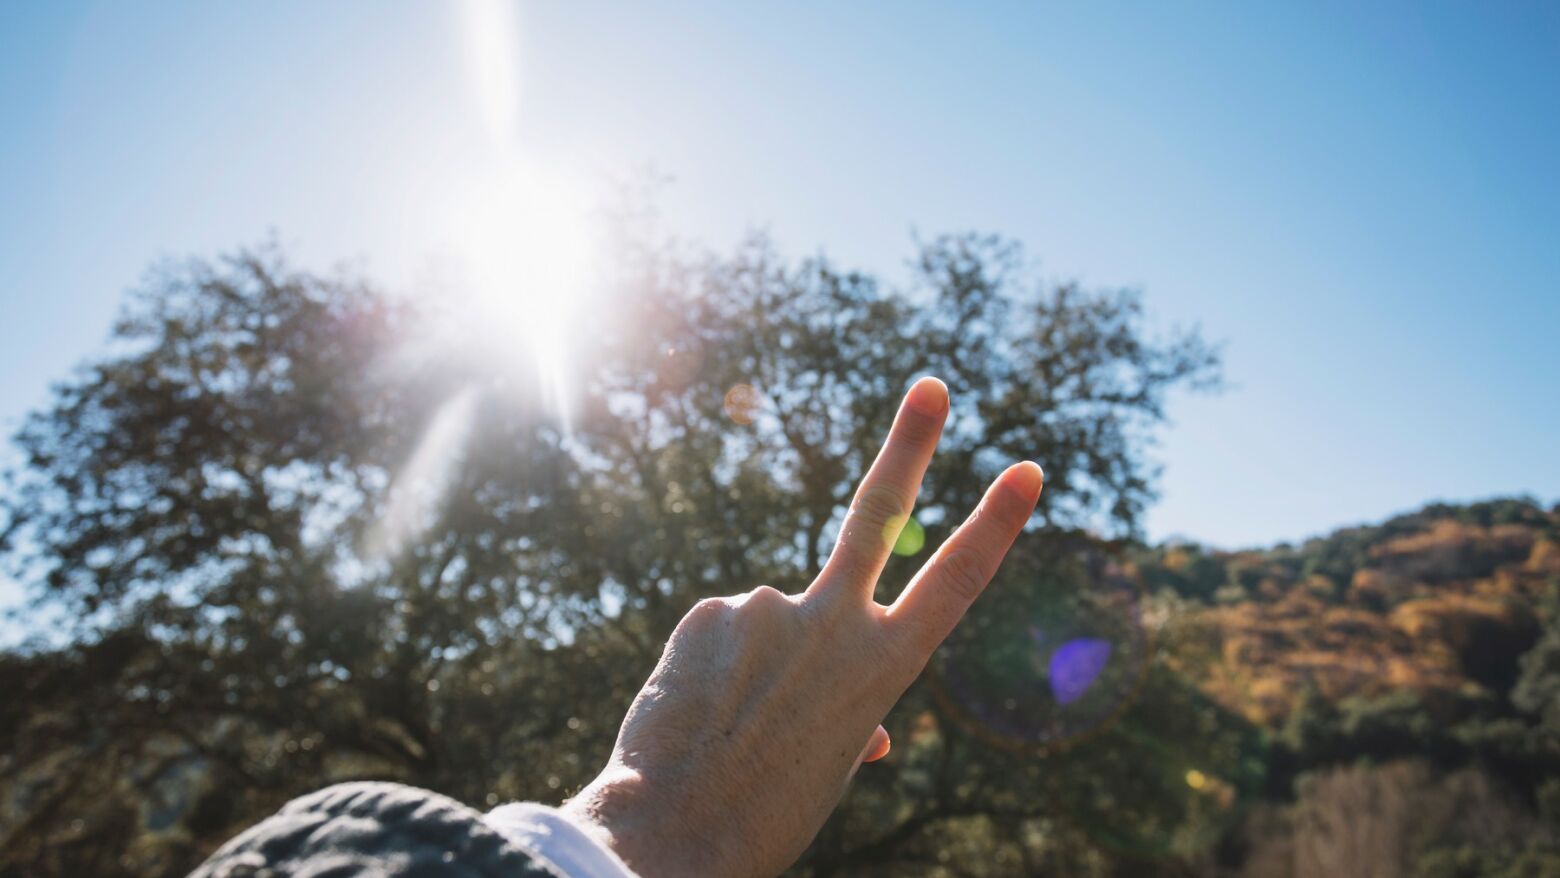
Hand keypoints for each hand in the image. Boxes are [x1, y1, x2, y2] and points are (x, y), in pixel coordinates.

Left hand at [562, 377, 1043, 876]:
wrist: (674, 834)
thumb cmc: (765, 813)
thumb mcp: (833, 765)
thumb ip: (856, 718)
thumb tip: (874, 734)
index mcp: (882, 671)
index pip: (955, 584)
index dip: (994, 525)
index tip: (1026, 468)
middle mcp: (833, 626)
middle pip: (879, 515)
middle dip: (910, 444)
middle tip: (931, 386)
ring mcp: (770, 609)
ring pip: (767, 620)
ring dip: (749, 665)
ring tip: (726, 725)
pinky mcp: (714, 609)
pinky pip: (719, 630)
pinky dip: (708, 666)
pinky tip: (696, 710)